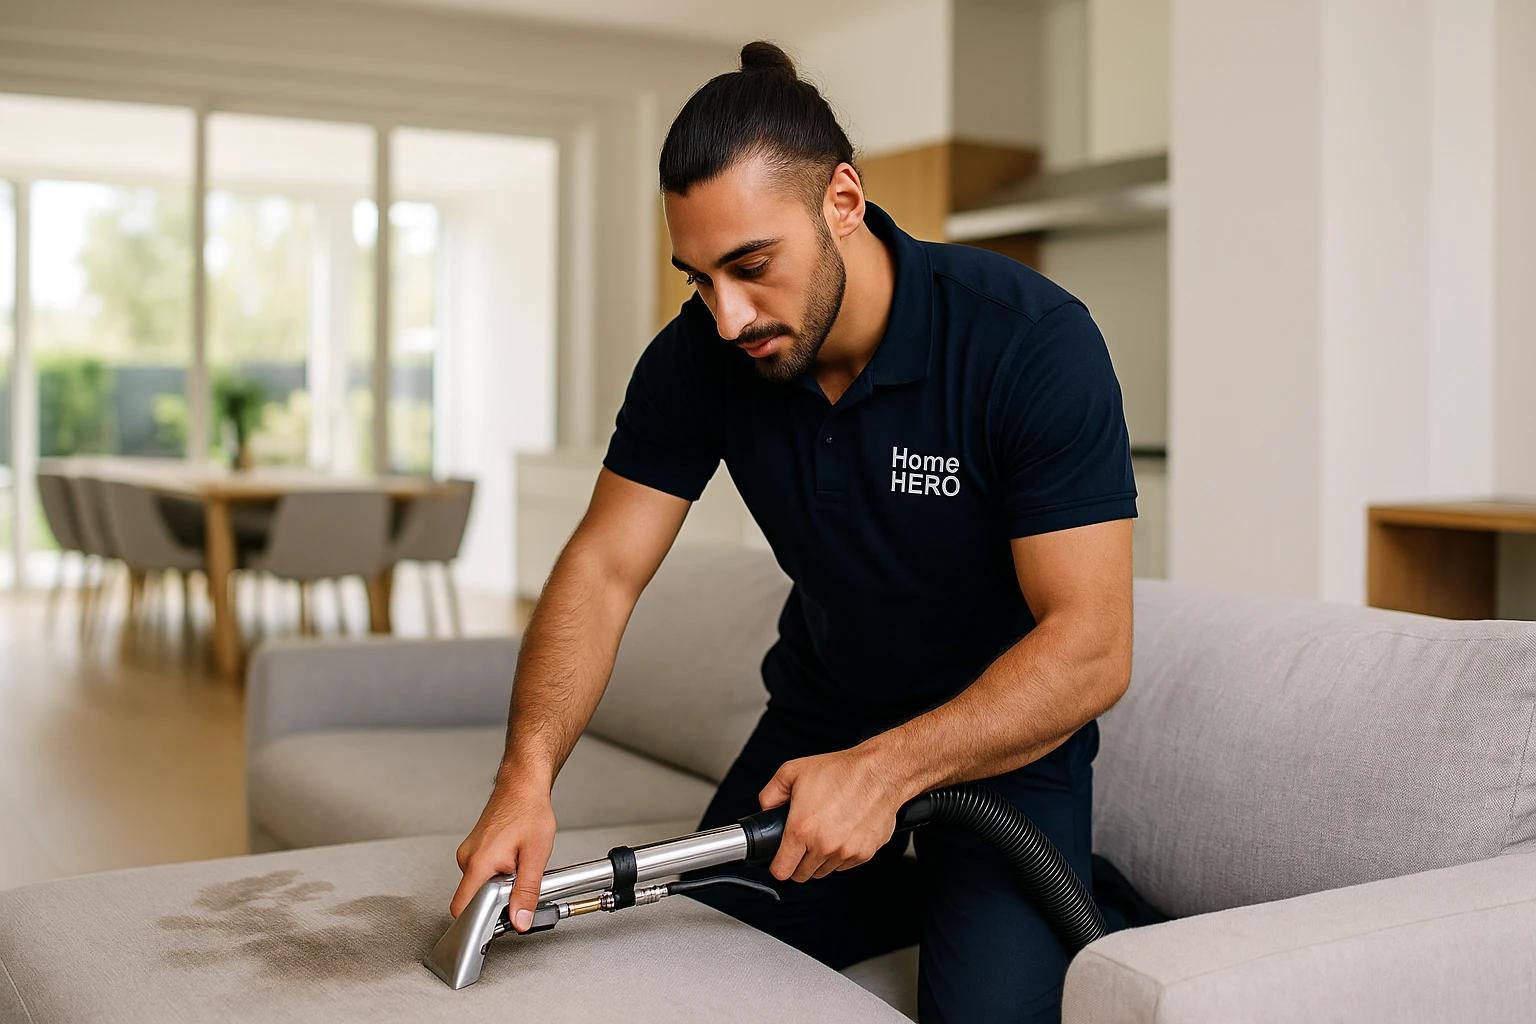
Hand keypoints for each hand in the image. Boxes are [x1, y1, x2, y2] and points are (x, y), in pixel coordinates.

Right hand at [449, 770, 556, 931]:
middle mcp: (466, 858)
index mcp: (478, 863)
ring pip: (478, 885)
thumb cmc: (529, 812)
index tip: (499, 920)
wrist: (522, 787)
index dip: (480, 921)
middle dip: (496, 900)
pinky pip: (480, 873)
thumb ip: (527, 892)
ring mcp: (467, 853)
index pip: (462, 908)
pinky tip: (511, 859)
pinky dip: (496, 873)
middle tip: (517, 882)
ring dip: (498, 884)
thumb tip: (520, 920)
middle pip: (472, 898)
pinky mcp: (473, 850)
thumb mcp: (535, 856)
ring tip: (517, 864)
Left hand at [758, 746, 906, 882]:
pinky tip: (843, 832)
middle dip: (800, 861)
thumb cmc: (841, 770)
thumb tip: (765, 809)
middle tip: (804, 841)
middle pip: (803, 875)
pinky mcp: (864, 854)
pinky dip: (841, 854)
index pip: (782, 870)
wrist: (880, 772)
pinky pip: (845, 865)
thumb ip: (770, 794)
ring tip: (826, 831)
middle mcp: (823, 845)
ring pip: (824, 870)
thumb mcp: (792, 771)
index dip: (778, 866)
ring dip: (821, 858)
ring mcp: (845, 852)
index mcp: (801, 829)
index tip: (781, 860)